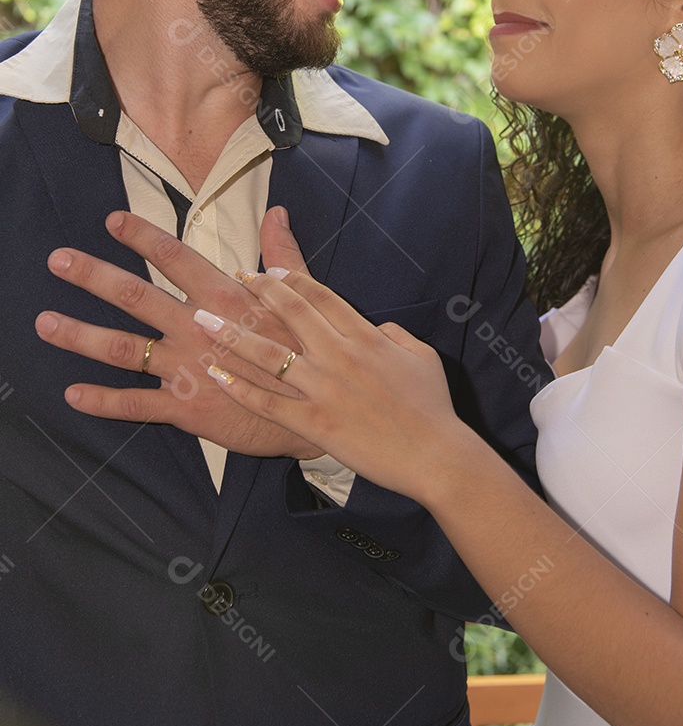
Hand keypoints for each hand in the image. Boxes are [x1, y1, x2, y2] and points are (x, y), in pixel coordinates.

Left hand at [35, 209, 321, 458]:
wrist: (317, 413)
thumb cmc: (311, 353)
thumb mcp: (303, 300)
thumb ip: (283, 256)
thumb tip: (277, 213)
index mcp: (227, 299)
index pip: (177, 259)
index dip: (143, 237)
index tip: (112, 220)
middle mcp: (199, 329)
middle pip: (137, 298)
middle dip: (94, 277)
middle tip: (58, 260)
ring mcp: (189, 369)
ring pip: (125, 349)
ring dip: (82, 336)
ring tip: (45, 324)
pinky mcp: (186, 407)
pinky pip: (136, 404)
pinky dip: (103, 401)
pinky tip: (72, 394)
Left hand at [188, 269, 462, 502]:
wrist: (435, 455)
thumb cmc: (433, 407)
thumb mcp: (421, 356)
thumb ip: (393, 334)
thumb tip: (375, 327)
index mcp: (366, 336)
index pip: (321, 296)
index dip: (291, 280)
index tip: (268, 270)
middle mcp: (340, 355)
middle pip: (291, 313)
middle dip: (259, 291)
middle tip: (236, 278)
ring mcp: (324, 389)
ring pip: (268, 355)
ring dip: (232, 335)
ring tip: (203, 320)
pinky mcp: (313, 422)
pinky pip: (267, 402)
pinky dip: (238, 387)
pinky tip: (215, 374)